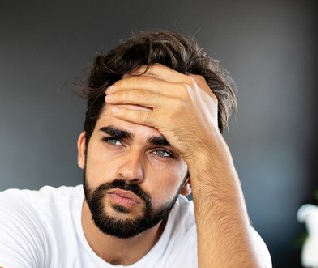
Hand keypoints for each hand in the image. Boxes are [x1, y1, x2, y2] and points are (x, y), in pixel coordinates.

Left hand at [104, 64, 223, 164]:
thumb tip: (189, 76)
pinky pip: (140, 113)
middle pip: (144, 81)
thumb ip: (198, 84)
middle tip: (111, 88)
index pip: (156, 70)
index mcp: (187, 82)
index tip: (126, 77)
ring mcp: (173, 103)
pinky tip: (116, 111)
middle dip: (124, 84)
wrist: (207, 147)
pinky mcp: (166, 119)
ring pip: (140, 95)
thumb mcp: (208, 99)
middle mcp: (180, 89)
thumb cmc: (206, 127)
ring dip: (121, 95)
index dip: (138, 72)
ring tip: (109, 97)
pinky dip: (126, 112)